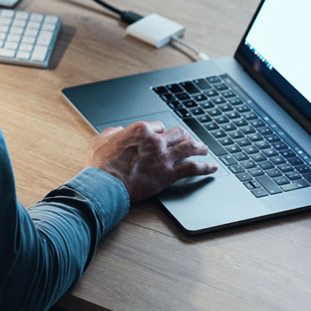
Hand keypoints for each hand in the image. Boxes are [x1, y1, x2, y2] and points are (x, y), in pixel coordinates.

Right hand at [84, 120, 216, 202]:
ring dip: (199, 147)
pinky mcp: (168, 174)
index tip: (162, 136)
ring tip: (205, 149)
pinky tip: (211, 168)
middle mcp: (155, 141)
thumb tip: (116, 131)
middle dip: (184, 135)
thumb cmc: (100, 164)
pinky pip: (192, 168)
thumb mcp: (99, 141)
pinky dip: (205, 167)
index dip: (161, 131)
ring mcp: (164, 157)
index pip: (158, 126)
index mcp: (140, 130)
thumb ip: (110, 133)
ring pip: (189, 147)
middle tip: (188, 139)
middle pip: (177, 133)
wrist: (105, 184)